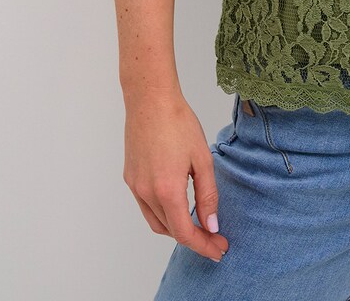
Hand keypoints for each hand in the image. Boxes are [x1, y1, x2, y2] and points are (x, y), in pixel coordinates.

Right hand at [122, 89, 229, 262]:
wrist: (150, 100)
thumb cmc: (178, 123)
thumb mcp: (202, 159)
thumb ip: (207, 195)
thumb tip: (212, 224)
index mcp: (167, 190)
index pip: (185, 233)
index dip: (204, 245)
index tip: (220, 249)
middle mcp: (146, 193)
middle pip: (170, 230)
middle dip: (194, 238)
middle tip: (215, 238)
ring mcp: (135, 187)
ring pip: (156, 221)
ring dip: (176, 228)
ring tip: (198, 224)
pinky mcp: (130, 178)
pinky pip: (146, 207)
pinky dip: (163, 214)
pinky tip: (177, 205)